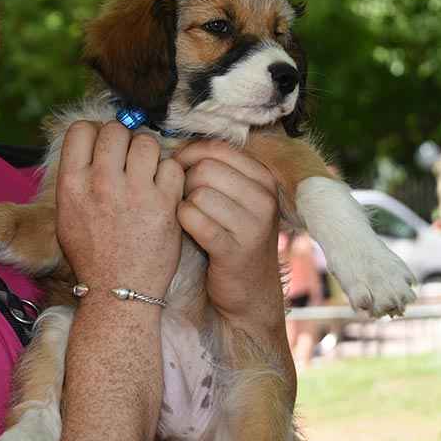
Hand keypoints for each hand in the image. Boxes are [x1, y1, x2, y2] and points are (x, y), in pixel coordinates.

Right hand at [56, 121, 184, 299]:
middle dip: (123, 139)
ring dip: (148, 154)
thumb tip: (93, 140)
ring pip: (147, 142)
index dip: (94, 132)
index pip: (81, 129)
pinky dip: (169, 175)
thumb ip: (77, 175)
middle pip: (115, 130)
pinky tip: (162, 191)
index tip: (101, 146)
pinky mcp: (165, 203)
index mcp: (71, 184)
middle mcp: (101, 183)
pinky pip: (172, 165)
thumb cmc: (92, 254)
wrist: (118, 291)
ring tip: (146, 174)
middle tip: (127, 160)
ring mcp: (135, 192)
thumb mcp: (67, 214)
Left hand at [173, 140, 281, 323]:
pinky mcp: (235, 249)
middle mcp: (264, 198)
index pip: (217, 148)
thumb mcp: (234, 198)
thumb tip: (177, 148)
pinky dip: (183, 221)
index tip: (179, 169)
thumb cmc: (232, 236)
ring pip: (198, 193)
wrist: (249, 292)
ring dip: (184, 204)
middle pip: (205, 168)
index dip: (189, 155)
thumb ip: (214, 170)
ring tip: (191, 218)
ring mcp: (253, 225)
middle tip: (185, 200)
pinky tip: (188, 230)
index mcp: (263, 178)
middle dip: (185, 182)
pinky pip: (194, 219)